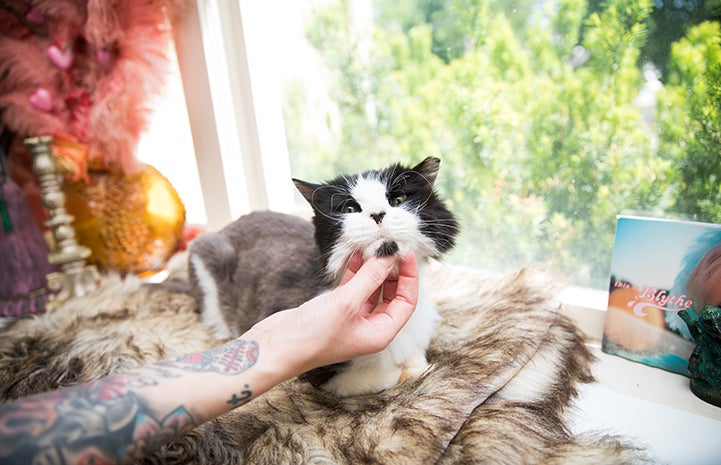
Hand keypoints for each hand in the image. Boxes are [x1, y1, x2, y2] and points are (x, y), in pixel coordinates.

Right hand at [247, 252, 418, 376]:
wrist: (275, 347)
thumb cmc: (313, 335)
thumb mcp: (347, 302)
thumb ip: (370, 277)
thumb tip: (390, 254)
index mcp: (380, 333)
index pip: (406, 301)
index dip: (409, 276)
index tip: (405, 252)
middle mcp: (369, 327)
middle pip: (391, 294)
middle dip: (392, 270)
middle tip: (390, 246)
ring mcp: (352, 319)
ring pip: (371, 289)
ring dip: (373, 268)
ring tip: (373, 245)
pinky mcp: (335, 310)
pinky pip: (353, 287)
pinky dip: (355, 271)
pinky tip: (355, 254)